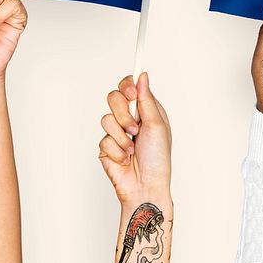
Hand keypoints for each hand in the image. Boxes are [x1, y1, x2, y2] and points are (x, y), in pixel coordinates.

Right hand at [98, 73, 171, 204]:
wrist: (145, 186)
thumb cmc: (157, 159)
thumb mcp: (157, 125)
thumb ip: (147, 99)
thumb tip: (142, 76)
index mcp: (144, 111)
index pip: (129, 87)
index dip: (127, 86)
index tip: (131, 94)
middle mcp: (129, 119)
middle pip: (113, 98)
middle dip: (123, 115)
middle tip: (134, 128)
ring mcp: (116, 132)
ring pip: (106, 119)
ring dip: (122, 137)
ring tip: (132, 149)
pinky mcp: (106, 146)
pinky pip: (104, 139)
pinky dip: (118, 151)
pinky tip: (125, 159)